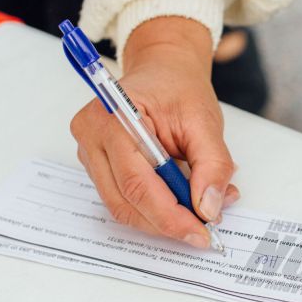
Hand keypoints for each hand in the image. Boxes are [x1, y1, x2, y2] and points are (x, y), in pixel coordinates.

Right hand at [69, 17, 238, 247]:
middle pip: (125, 201)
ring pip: (122, 205)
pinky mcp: (97, 164)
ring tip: (198, 212)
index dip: (170, 216)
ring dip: (161, 218)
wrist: (163, 69)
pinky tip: (180, 201)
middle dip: (167, 222)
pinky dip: (154, 207)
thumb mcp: (206, 122)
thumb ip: (212, 166)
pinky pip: (122, 197)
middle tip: (203, 229)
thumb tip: (208, 208)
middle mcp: (91, 136)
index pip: (137, 183)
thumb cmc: (179, 89)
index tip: (201, 231)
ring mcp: (89, 152)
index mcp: (113, 117)